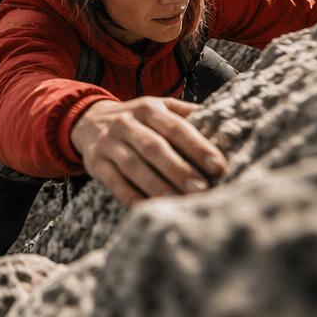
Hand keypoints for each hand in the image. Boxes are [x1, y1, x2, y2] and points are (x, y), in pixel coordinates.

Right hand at [70, 97, 227, 208]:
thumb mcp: (159, 108)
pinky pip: (115, 184)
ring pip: (134, 167)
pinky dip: (132, 197)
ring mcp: (109, 144)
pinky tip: (150, 209)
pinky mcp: (96, 164)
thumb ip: (188, 115)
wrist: (88, 120)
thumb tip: (228, 125)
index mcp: (148, 108)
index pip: (175, 127)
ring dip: (157, 186)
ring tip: (179, 202)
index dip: (197, 146)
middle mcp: (126, 123)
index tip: (218, 166)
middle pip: (153, 147)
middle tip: (202, 189)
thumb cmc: (138, 119)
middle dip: (178, 169)